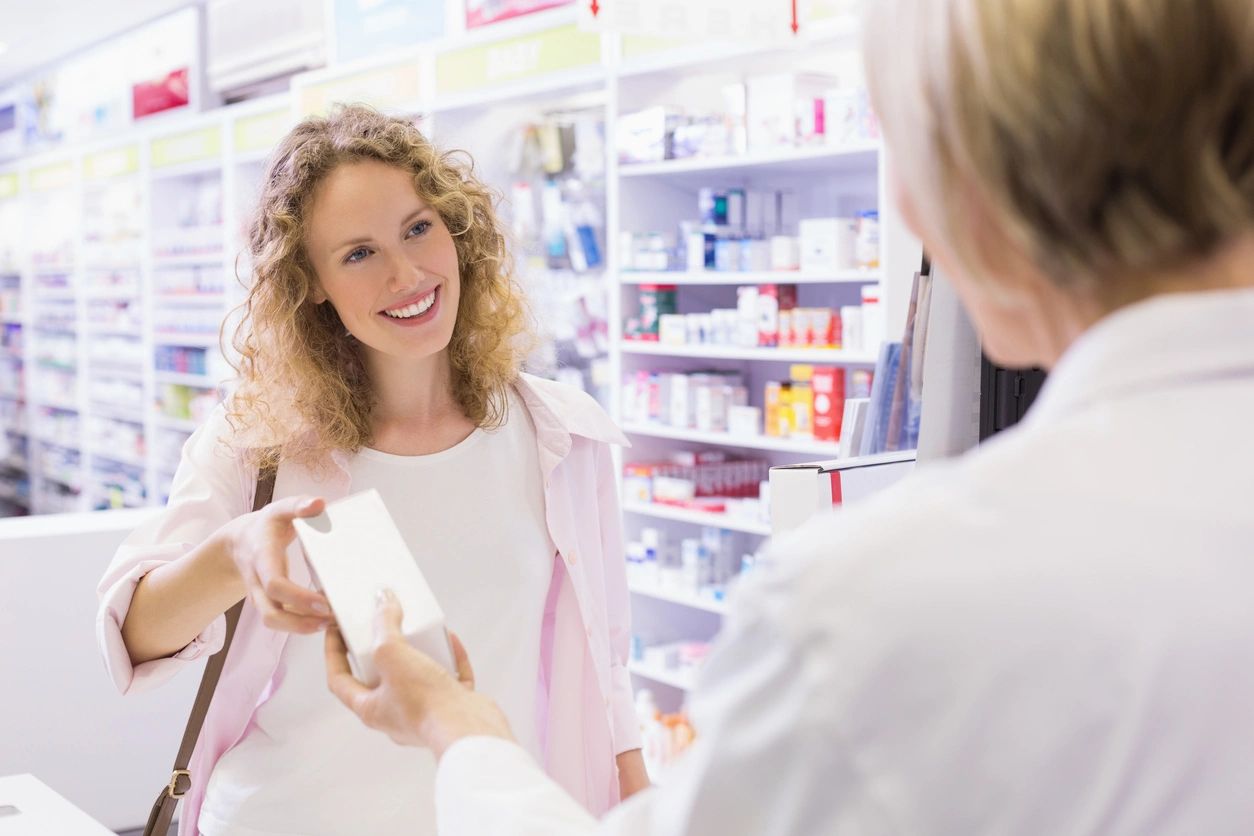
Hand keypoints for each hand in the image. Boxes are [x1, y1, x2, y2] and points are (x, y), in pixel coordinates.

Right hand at [222, 494, 331, 633]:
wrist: (240, 541)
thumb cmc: (267, 525)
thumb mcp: (280, 509)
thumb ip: (299, 505)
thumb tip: (319, 503)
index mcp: (262, 557)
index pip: (275, 584)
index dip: (298, 598)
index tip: (324, 603)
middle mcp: (258, 582)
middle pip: (271, 614)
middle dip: (300, 623)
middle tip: (332, 620)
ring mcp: (261, 596)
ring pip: (274, 622)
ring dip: (302, 628)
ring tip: (333, 623)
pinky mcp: (268, 603)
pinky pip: (281, 620)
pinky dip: (301, 623)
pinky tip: (325, 618)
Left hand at [325, 589, 514, 756]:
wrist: (468, 729)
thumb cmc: (424, 702)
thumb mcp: (393, 654)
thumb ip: (384, 625)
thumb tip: (382, 600)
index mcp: (370, 709)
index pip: (340, 679)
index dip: (334, 653)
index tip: (336, 629)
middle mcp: (394, 714)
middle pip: (380, 676)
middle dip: (383, 649)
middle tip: (384, 624)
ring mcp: (425, 713)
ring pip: (416, 677)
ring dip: (419, 651)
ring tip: (420, 628)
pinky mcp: (451, 708)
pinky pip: (447, 679)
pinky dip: (449, 658)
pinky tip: (451, 640)